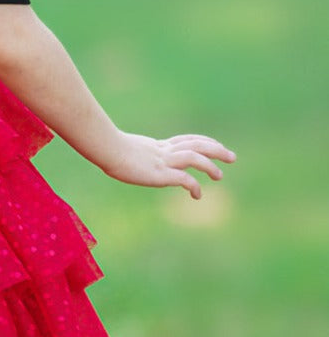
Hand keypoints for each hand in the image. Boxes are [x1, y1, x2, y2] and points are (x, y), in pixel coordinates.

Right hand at [104, 132, 235, 198]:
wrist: (105, 149)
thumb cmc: (105, 149)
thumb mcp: (118, 151)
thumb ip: (125, 153)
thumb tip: (114, 155)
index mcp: (156, 146)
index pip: (186, 140)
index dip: (203, 142)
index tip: (214, 145)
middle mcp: (164, 151)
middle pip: (197, 145)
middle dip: (216, 150)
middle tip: (232, 157)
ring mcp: (163, 161)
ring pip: (195, 157)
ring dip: (210, 166)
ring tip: (220, 176)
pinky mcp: (161, 174)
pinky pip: (184, 178)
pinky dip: (193, 185)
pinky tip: (196, 195)